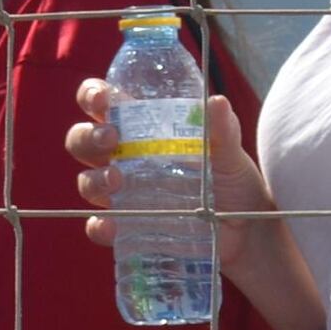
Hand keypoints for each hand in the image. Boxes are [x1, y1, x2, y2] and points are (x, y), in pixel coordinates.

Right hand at [68, 73, 328, 329]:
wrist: (248, 234)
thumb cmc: (234, 183)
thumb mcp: (231, 154)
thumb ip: (223, 129)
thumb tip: (215, 102)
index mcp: (142, 129)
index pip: (102, 103)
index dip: (92, 95)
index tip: (102, 100)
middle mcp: (124, 159)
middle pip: (82, 141)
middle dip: (87, 137)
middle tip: (112, 139)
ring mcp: (123, 195)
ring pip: (87, 181)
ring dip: (93, 180)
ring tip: (117, 181)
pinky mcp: (129, 227)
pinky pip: (101, 226)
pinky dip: (100, 226)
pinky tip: (111, 226)